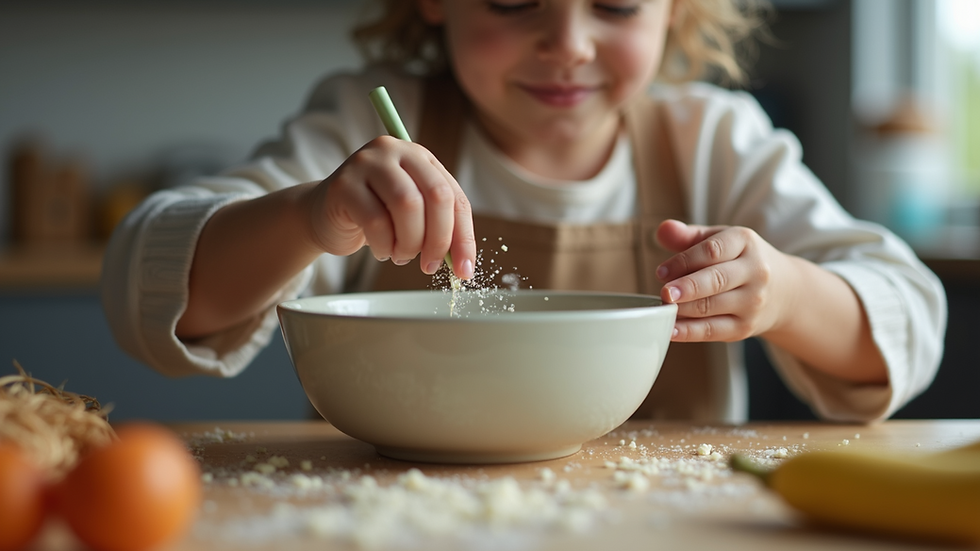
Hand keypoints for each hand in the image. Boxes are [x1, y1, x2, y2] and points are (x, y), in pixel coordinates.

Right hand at [309, 136, 475, 277]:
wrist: (322, 215)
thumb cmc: (374, 216)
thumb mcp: (411, 217)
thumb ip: (438, 228)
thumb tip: (463, 263)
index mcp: (419, 156)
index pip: (454, 196)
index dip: (464, 236)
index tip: (464, 270)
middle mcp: (394, 151)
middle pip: (435, 195)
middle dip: (439, 239)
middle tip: (430, 266)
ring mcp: (366, 163)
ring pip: (407, 206)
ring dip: (409, 243)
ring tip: (400, 255)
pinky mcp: (343, 184)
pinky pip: (376, 222)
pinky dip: (384, 246)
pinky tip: (381, 250)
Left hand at [655, 219, 796, 342]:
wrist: (785, 291)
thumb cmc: (740, 261)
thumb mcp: (720, 240)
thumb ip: (689, 236)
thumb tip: (662, 230)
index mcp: (745, 242)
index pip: (713, 250)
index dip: (684, 261)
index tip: (661, 272)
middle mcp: (754, 271)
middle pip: (716, 280)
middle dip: (688, 288)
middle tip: (665, 293)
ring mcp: (752, 301)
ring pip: (712, 307)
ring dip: (684, 310)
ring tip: (662, 309)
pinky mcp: (745, 327)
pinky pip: (714, 330)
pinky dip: (690, 332)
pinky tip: (670, 330)